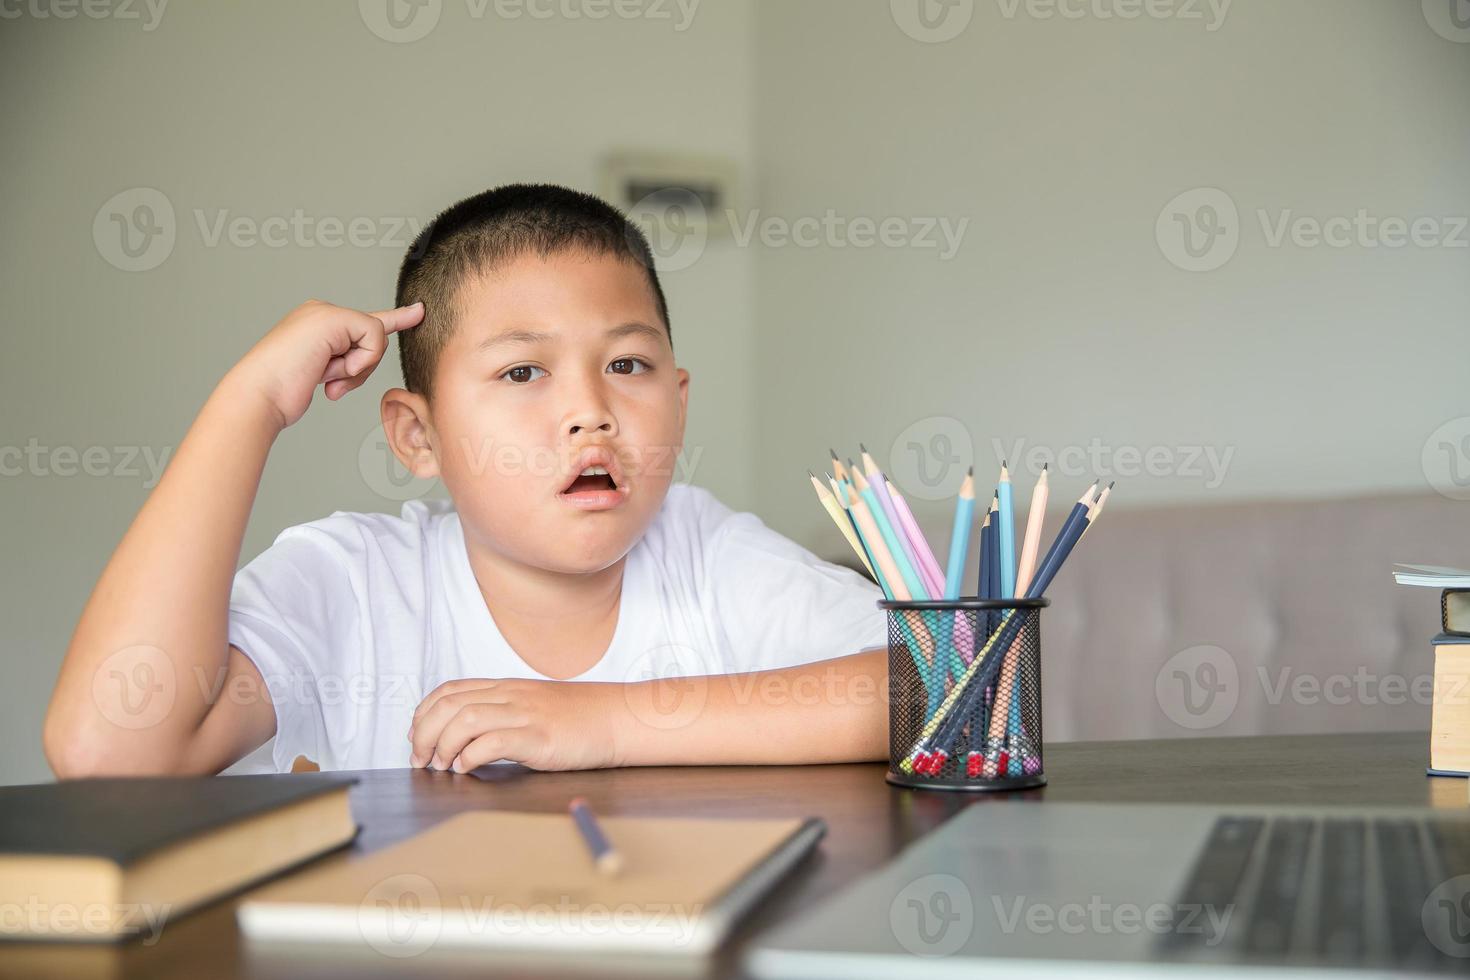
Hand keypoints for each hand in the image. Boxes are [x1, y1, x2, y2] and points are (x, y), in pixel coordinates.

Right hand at [229, 299, 423, 429]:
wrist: (259, 395)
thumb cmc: (282, 392)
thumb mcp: (324, 374)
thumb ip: (347, 362)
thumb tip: (368, 357)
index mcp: (317, 323)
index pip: (364, 321)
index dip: (396, 318)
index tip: (418, 311)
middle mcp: (321, 312)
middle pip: (374, 336)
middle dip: (362, 367)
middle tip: (330, 380)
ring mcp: (325, 312)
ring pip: (375, 336)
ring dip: (357, 367)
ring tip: (324, 376)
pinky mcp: (332, 317)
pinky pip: (373, 336)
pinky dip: (359, 361)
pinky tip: (328, 371)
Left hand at [408, 678, 625, 772]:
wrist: (618, 719)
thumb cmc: (579, 719)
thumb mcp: (533, 706)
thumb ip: (502, 714)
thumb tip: (466, 738)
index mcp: (506, 687)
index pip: (449, 690)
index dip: (424, 712)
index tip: (417, 737)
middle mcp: (510, 695)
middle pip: (449, 705)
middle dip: (424, 734)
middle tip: (422, 760)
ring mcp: (525, 714)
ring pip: (464, 720)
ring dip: (443, 746)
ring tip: (442, 767)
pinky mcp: (538, 737)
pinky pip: (491, 743)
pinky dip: (470, 758)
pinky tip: (467, 769)